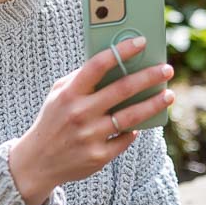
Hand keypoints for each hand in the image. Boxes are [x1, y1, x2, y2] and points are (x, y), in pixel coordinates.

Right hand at [9, 36, 174, 204]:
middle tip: (167, 69)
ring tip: (168, 95)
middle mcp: (79, 113)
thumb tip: (115, 61)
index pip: (97, 66)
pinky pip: (125, 138)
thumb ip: (81, 78)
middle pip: (122, 90)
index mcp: (69, 93)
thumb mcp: (58, 94)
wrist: (37, 162)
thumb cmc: (54, 120)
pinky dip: (134, 130)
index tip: (142, 42)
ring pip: (131, 116)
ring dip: (154, 104)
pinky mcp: (98, 156)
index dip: (121, 51)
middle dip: (149, 77)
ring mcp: (90, 136)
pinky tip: (141, 123)